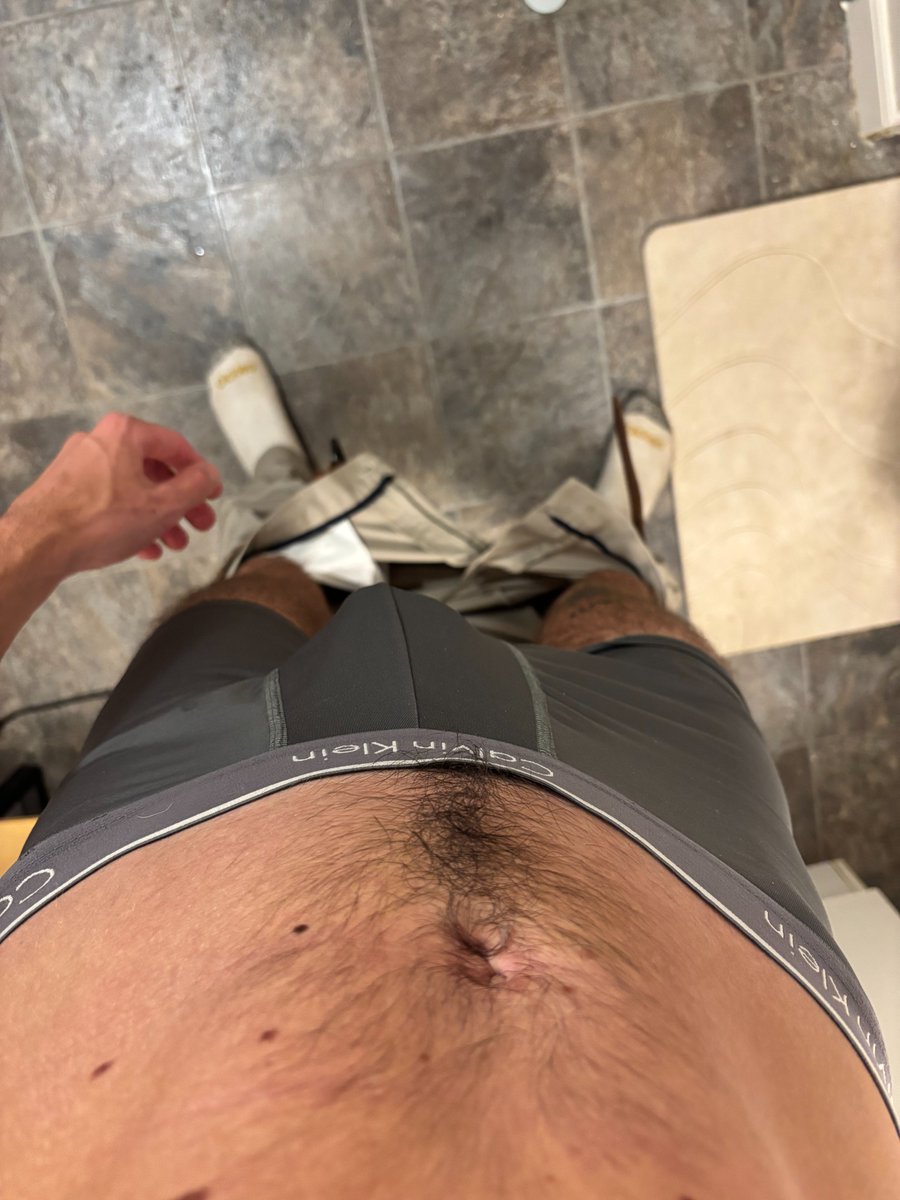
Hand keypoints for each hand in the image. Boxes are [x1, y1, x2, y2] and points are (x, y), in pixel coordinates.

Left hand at [7, 411, 223, 575]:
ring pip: (131, 488)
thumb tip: (211, 474)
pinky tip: (144, 548)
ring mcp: (79, 464)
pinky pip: (108, 500)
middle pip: (154, 470)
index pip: (176, 446)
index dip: (201, 473)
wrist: (37, 544)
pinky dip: (130, 520)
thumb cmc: (104, 520)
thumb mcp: (162, 505)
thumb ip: (195, 487)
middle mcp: (100, 440)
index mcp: (126, 433)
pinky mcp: (65, 488)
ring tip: (174, 545)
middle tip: (200, 526)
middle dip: (182, 503)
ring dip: (159, 516)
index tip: (213, 496)